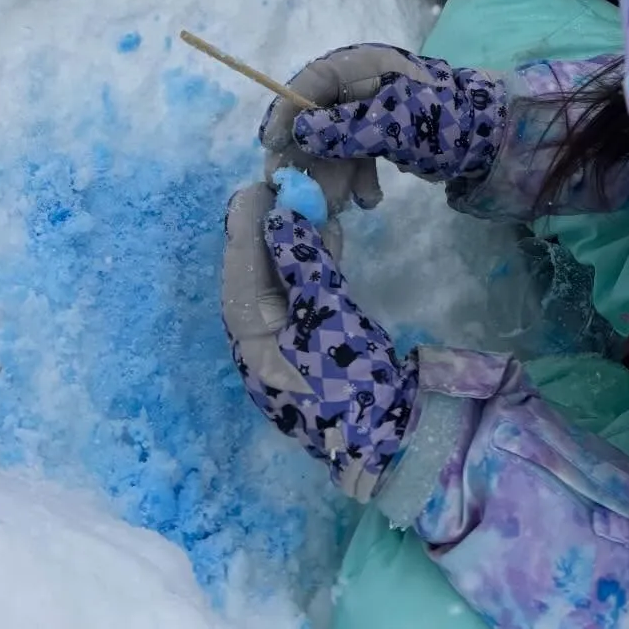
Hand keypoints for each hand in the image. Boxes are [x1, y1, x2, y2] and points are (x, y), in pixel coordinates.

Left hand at [221, 184, 417, 501]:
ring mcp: (286, 346)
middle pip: (256, 276)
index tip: (258, 189)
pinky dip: (314, 266)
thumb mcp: (327, 317)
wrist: (388, 440)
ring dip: (294, 244)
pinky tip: (330, 236)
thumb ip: (303, 267)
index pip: (240, 273)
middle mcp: (259, 343)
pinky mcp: (313, 345)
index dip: (248, 228)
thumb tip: (279, 218)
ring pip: (281, 283)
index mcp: (251, 342)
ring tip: (309, 203)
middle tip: (287, 190)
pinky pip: (304, 297)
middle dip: (270, 231)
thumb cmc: (350, 382)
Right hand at [268, 46, 505, 186]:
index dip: (287, 111)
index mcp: (363, 66)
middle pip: (318, 117)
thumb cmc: (440, 122)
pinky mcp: (384, 135)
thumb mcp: (390, 126)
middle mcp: (363, 84)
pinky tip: (369, 200)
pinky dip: (357, 178)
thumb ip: (343, 129)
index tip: (270, 146)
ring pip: (335, 142)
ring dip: (333, 175)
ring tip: (338, 206)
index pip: (310, 81)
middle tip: (294, 190)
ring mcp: (372, 110)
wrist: (490, 139)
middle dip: (309, 156)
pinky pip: (356, 155)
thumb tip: (301, 131)